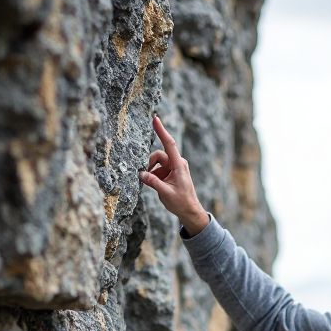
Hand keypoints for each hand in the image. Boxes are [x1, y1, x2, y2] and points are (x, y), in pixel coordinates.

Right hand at [141, 115, 209, 235]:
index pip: (169, 144)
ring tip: (155, 186)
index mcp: (179, 165)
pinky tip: (157, 187)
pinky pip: (159, 170)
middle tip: (146, 178)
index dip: (161, 131)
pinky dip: (155, 177)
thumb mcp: (165, 193)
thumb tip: (141, 175)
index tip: (155, 119)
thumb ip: (153, 182)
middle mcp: (177, 163)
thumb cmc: (181, 203)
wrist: (190, 211)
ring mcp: (175, 168)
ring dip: (152, 173)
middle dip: (150, 165)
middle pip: (158, 155)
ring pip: (157, 163)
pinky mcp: (172, 173)